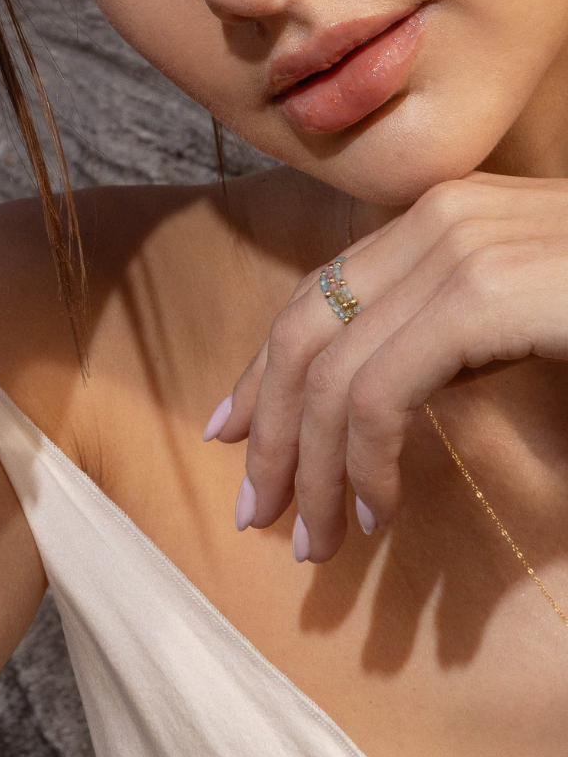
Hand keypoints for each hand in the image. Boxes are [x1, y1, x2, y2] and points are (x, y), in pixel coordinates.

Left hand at [216, 173, 567, 562]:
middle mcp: (438, 217)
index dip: (263, 371)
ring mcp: (461, 246)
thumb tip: (369, 400)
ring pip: (328, 370)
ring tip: (315, 539)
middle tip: (257, 510)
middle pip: (305, 329)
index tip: (233, 435)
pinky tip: (378, 509)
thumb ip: (449, 337)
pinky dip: (362, 459)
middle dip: (268, 427)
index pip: (317, 295)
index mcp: (440, 217)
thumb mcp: (523, 321)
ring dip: (310, 465)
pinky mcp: (483, 292)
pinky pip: (378, 391)